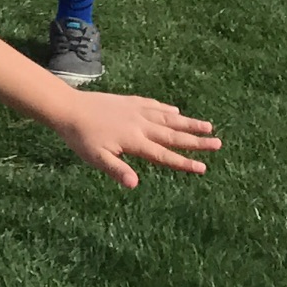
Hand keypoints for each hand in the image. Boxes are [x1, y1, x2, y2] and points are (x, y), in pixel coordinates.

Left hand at [51, 91, 222, 188]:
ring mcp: (136, 111)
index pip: (164, 155)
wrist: (68, 107)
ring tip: (208, 125)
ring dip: (188, 123)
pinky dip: (166, 109)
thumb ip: (116, 170)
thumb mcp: (96, 158)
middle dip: (197, 141)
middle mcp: (140, 125)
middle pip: (173, 135)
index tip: (203, 167)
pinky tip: (175, 111)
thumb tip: (135, 185)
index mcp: (135, 141)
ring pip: (168, 118)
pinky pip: (153, 105)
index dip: (184, 162)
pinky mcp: (129, 101)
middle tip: (218, 143)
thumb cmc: (81, 137)